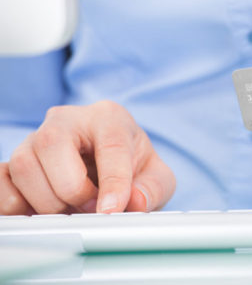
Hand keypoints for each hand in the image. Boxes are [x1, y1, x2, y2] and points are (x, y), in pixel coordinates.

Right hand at [1, 100, 174, 214]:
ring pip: (23, 164)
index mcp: (109, 118)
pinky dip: (16, 204)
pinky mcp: (17, 161)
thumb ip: (153, 189)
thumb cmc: (134, 165)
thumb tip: (134, 203)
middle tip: (92, 208)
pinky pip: (2, 180)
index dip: (113, 181)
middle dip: (72, 189)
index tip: (112, 211)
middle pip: (52, 144)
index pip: (110, 144)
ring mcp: (37, 138)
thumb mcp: (157, 177)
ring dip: (47, 200)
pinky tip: (41, 212)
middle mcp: (68, 120)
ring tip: (72, 210)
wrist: (114, 164)